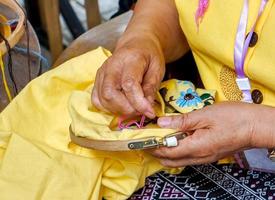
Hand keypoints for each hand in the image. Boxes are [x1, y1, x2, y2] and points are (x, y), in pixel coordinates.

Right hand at [91, 35, 164, 117]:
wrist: (136, 44)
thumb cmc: (149, 56)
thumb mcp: (157, 69)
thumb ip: (151, 87)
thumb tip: (147, 107)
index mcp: (130, 59)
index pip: (129, 84)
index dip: (139, 102)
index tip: (150, 112)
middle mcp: (111, 65)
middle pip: (110, 93)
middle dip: (126, 108)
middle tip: (140, 110)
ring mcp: (101, 73)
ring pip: (102, 99)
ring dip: (119, 110)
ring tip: (133, 106)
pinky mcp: (97, 80)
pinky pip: (97, 100)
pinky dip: (108, 108)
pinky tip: (121, 105)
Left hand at [149, 102, 274, 167]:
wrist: (255, 126)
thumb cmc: (233, 118)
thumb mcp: (204, 115)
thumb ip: (181, 121)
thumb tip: (161, 123)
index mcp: (195, 148)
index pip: (165, 152)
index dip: (151, 146)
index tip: (141, 138)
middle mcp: (198, 158)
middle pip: (169, 161)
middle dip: (156, 151)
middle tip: (150, 137)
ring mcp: (204, 158)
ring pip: (178, 161)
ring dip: (166, 151)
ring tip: (161, 136)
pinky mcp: (209, 155)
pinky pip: (187, 157)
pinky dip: (177, 150)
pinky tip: (177, 137)